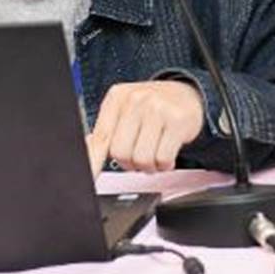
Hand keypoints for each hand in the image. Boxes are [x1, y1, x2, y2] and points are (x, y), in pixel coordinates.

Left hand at [85, 80, 206, 174]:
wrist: (186, 94)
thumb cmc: (152, 107)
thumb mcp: (125, 111)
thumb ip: (107, 130)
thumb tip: (88, 149)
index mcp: (117, 98)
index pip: (101, 137)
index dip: (93, 162)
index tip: (91, 179)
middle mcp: (135, 100)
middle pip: (120, 153)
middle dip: (129, 163)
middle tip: (138, 156)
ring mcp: (157, 109)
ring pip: (142, 159)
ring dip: (149, 166)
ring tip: (154, 154)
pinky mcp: (177, 121)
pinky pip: (163, 159)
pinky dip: (164, 165)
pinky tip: (166, 155)